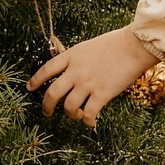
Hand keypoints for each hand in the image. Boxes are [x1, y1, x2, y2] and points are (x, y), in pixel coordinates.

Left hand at [27, 24, 157, 125]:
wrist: (134, 46)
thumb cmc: (116, 42)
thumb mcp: (89, 46)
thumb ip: (78, 59)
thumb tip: (72, 72)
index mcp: (72, 56)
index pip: (46, 69)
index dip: (36, 80)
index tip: (30, 88)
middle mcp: (75, 71)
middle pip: (52, 93)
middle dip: (46, 105)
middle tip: (47, 112)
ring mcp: (87, 84)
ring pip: (69, 107)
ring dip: (70, 115)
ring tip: (75, 115)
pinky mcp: (102, 94)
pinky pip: (88, 114)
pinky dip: (87, 121)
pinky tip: (90, 122)